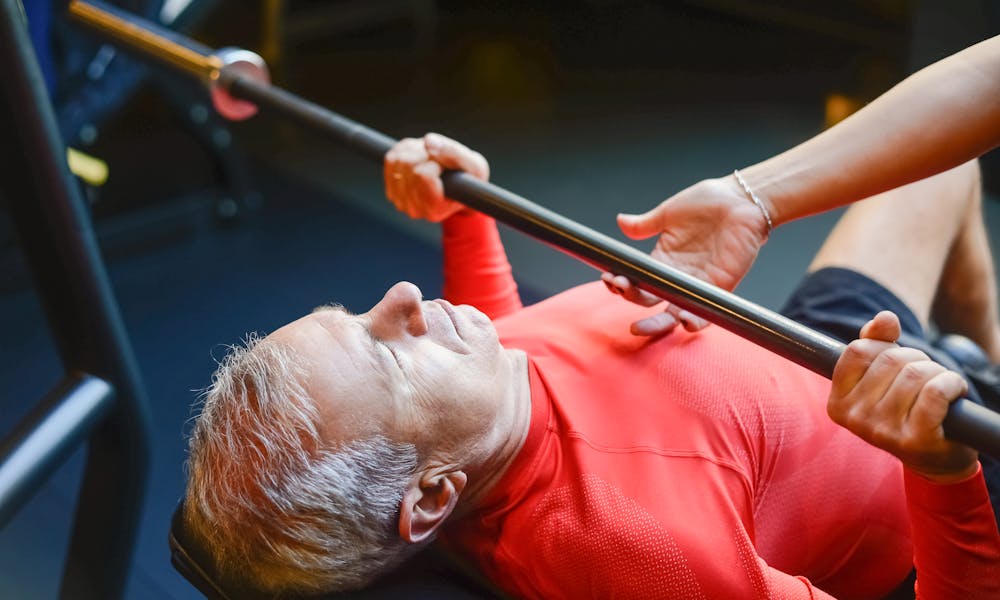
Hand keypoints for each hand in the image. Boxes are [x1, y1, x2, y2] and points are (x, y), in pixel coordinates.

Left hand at [384, 133, 489, 221]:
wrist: (461, 188)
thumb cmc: (470, 179)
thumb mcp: (474, 166)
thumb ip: (454, 154)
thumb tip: (428, 141)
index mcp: (435, 209)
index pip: (422, 175)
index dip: (435, 163)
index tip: (444, 168)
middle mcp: (415, 209)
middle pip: (408, 165)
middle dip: (425, 155)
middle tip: (439, 163)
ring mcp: (401, 201)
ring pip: (397, 160)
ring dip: (416, 152)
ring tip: (431, 160)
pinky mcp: (392, 189)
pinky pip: (391, 159)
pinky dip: (406, 152)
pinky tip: (420, 159)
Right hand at [601, 176, 769, 335]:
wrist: (741, 198)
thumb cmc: (708, 202)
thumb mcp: (669, 213)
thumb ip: (644, 224)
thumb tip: (620, 221)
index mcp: (663, 261)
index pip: (637, 280)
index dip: (621, 283)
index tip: (609, 277)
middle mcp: (678, 277)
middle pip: (651, 302)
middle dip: (632, 302)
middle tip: (619, 290)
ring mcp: (698, 284)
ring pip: (674, 314)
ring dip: (657, 324)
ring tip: (640, 326)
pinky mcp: (720, 287)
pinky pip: (706, 313)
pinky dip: (695, 322)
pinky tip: (683, 322)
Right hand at [828, 311, 977, 481]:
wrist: (934, 457)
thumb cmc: (905, 410)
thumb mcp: (883, 377)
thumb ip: (877, 343)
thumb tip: (885, 318)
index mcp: (838, 403)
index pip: (857, 351)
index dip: (883, 345)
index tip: (895, 360)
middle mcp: (855, 419)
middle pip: (890, 359)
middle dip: (916, 358)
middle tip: (926, 375)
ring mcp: (883, 432)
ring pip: (915, 374)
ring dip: (938, 372)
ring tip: (941, 385)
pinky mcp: (915, 440)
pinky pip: (935, 392)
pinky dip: (951, 383)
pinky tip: (954, 390)